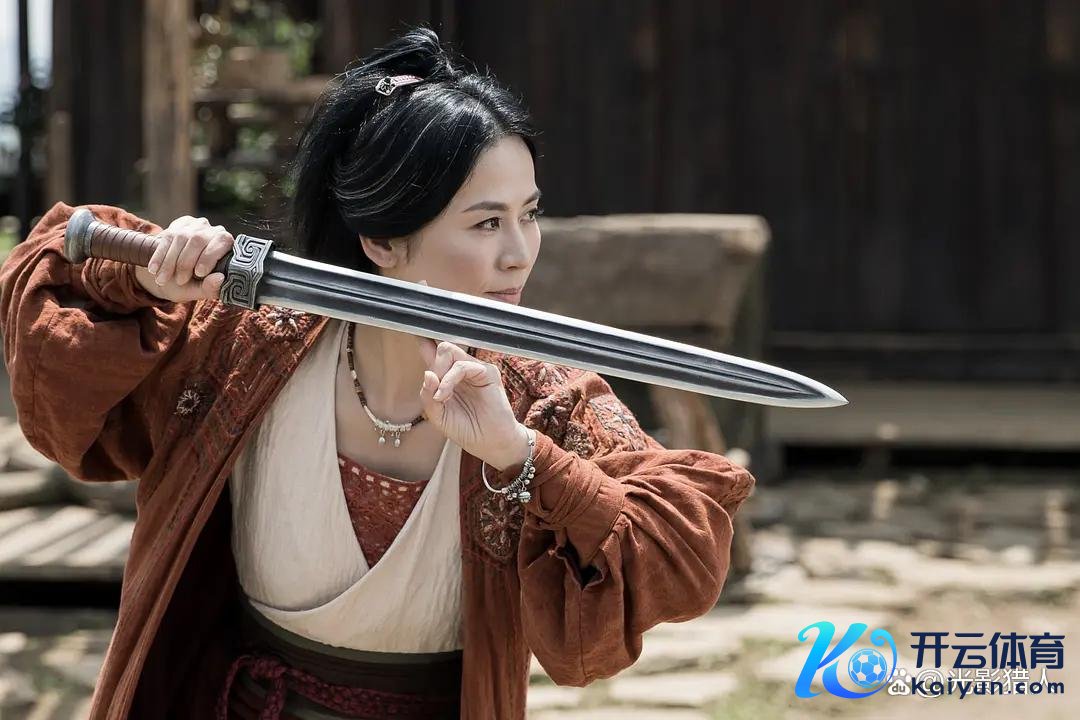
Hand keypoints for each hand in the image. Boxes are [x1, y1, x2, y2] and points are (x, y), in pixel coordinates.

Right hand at [132, 215, 232, 301]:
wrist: (170, 276)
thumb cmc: (190, 285)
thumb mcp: (199, 290)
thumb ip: (210, 288)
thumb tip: (220, 279)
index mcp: (226, 243)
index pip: (222, 241)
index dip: (210, 256)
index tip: (199, 273)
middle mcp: (211, 230)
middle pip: (198, 240)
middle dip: (186, 263)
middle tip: (179, 281)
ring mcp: (194, 225)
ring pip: (180, 238)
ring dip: (169, 262)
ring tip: (162, 280)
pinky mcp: (177, 226)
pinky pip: (166, 238)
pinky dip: (159, 256)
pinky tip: (154, 270)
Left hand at [417, 328, 528, 469]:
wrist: (489, 444)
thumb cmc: (466, 430)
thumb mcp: (437, 416)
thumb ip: (427, 395)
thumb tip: (427, 374)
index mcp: (447, 377)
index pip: (434, 353)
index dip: (424, 344)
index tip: (415, 337)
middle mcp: (461, 370)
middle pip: (441, 348)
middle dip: (432, 364)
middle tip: (433, 387)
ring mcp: (474, 370)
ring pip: (449, 351)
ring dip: (439, 373)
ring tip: (440, 396)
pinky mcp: (488, 372)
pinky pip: (463, 365)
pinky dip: (449, 379)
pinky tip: (444, 394)